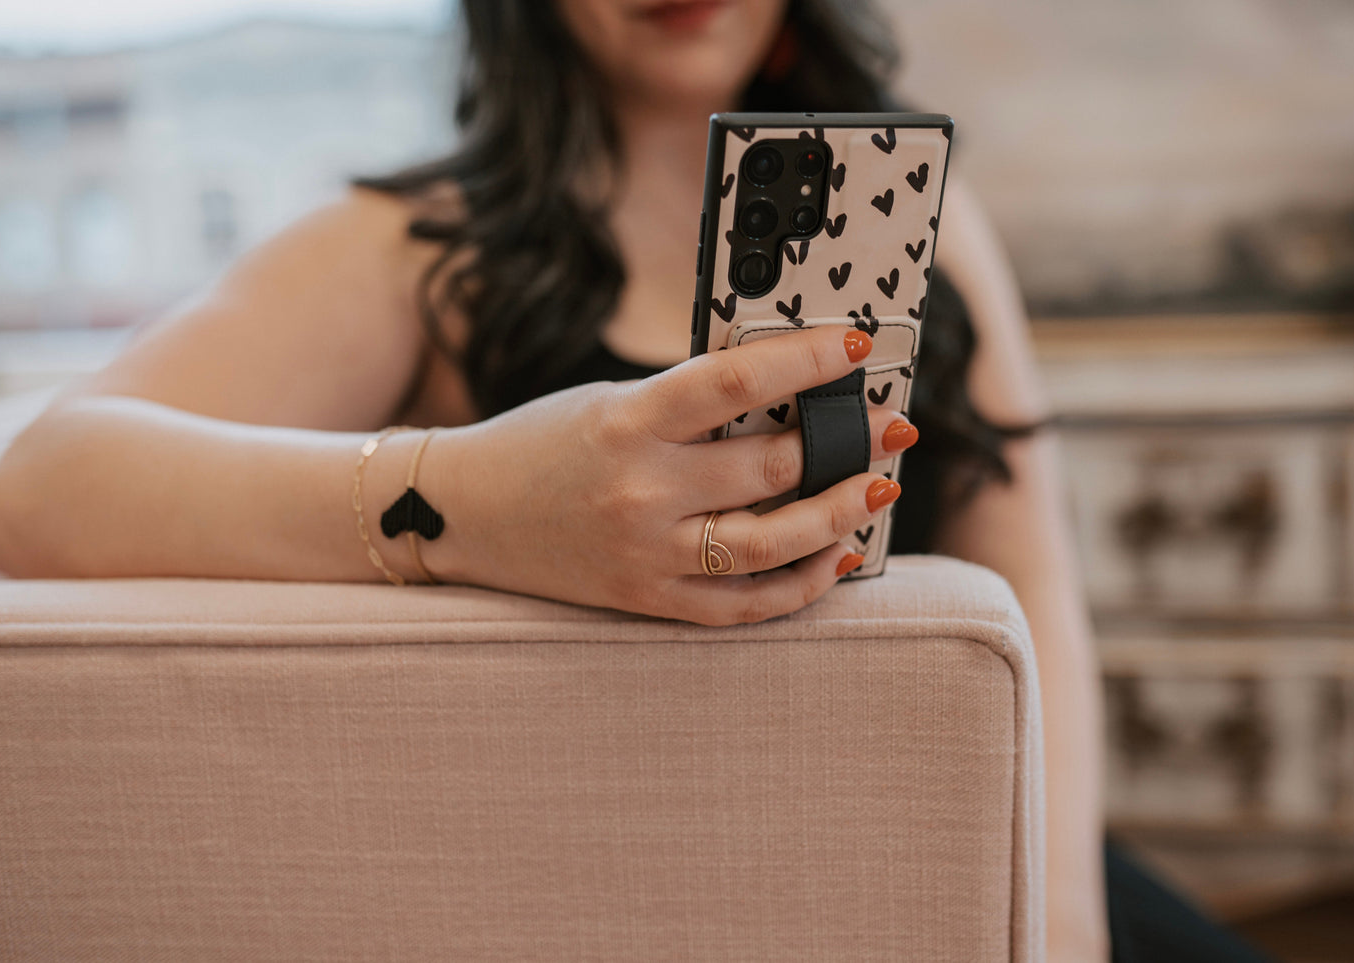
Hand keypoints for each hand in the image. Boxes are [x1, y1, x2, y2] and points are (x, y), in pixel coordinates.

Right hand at [419, 325, 917, 624]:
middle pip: (770, 467)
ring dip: (840, 514)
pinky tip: (838, 555)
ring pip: (771, 544)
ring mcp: (647, 554)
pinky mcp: (649, 599)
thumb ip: (689, 404)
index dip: (807, 360)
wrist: (462, 514)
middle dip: (847, 441)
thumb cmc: (540, 444)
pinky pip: (744, 604)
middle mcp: (640, 491)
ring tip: (879, 488)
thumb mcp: (610, 401)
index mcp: (628, 422)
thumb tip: (789, 395)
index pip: (736, 381)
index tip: (856, 342)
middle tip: (891, 424)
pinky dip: (801, 584)